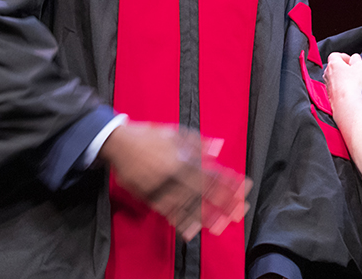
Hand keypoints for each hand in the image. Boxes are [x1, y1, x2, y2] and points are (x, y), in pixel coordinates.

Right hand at [99, 121, 250, 240]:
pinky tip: (190, 229)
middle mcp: (174, 173)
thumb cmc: (149, 136)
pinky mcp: (149, 196)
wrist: (118, 143)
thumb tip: (218, 148)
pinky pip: (167, 211)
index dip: (228, 181)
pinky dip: (180, 220)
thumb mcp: (175, 132)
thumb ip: (198, 142)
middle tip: (238, 212)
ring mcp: (162, 186)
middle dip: (222, 202)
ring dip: (204, 215)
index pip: (211, 172)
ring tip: (219, 225)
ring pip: (186, 204)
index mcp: (182, 156)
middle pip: (203, 191)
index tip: (243, 188)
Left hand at [323, 52, 361, 105]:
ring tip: (353, 82)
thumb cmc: (352, 84)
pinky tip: (350, 91)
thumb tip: (355, 58)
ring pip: (334, 78)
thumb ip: (358, 59)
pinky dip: (342, 88)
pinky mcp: (329, 95)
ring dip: (342, 78)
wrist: (346, 103)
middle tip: (354, 71)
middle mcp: (327, 73)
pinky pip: (335, 88)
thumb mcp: (361, 66)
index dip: (345, 57)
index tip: (352, 61)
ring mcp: (327, 85)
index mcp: (333, 63)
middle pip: (335, 67)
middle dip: (344, 68)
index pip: (336, 55)